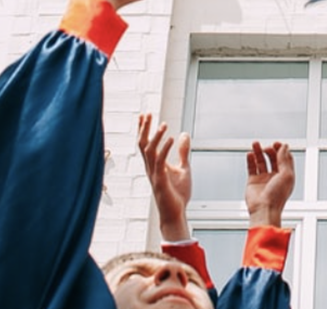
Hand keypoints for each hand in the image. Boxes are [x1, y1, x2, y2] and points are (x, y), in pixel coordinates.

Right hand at [138, 114, 191, 241]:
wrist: (176, 213)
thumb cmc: (178, 193)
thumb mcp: (184, 168)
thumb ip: (183, 152)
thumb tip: (184, 134)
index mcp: (155, 164)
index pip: (146, 143)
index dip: (144, 129)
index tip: (144, 115)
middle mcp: (151, 168)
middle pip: (143, 145)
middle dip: (144, 129)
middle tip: (147, 114)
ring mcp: (155, 174)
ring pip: (149, 151)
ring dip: (156, 137)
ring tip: (164, 124)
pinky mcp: (161, 181)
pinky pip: (160, 162)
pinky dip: (165, 149)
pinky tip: (172, 139)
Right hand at [244, 141, 294, 227]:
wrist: (264, 210)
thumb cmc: (277, 196)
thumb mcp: (286, 174)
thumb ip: (284, 159)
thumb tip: (284, 146)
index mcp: (286, 175)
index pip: (285, 158)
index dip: (282, 150)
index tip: (277, 143)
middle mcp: (275, 176)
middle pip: (273, 158)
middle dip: (270, 150)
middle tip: (267, 147)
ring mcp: (264, 179)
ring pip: (261, 161)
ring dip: (258, 152)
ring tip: (255, 143)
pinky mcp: (253, 181)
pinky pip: (251, 167)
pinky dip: (250, 159)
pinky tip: (250, 153)